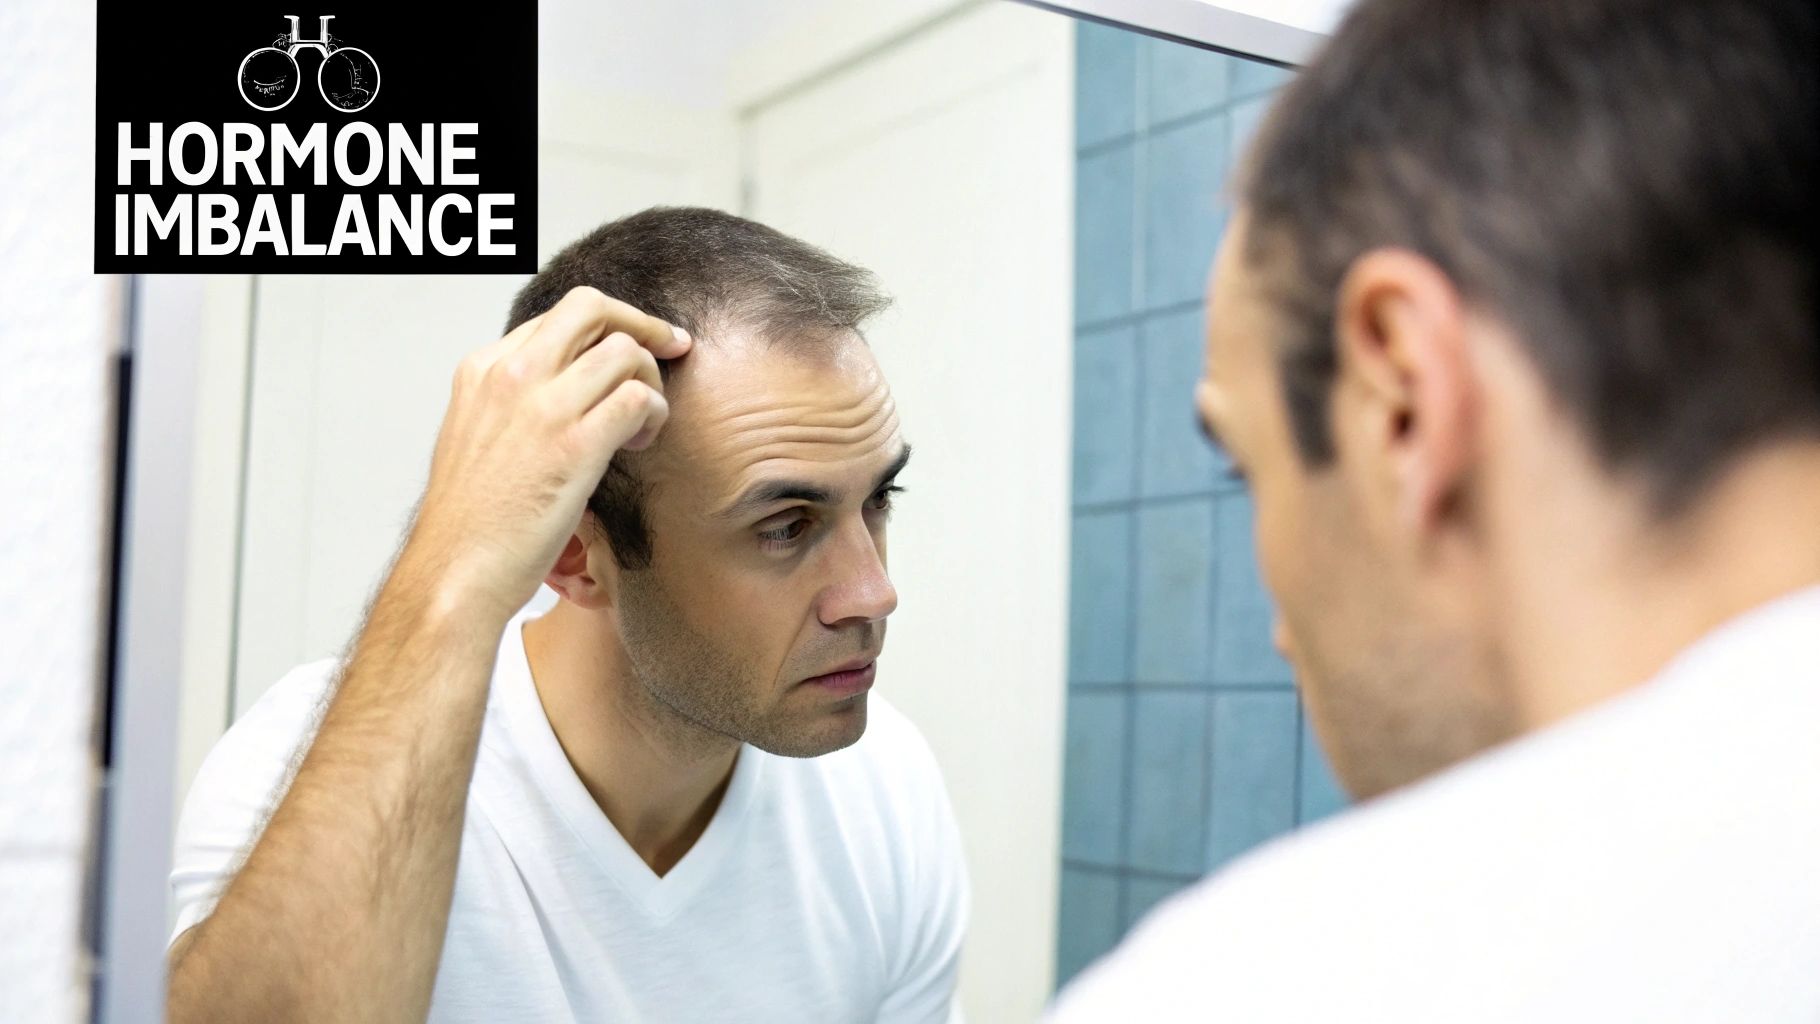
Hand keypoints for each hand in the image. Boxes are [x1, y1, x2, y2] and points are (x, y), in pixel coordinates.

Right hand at [401, 285, 690, 621]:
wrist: (455, 571)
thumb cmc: (471, 520)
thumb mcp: (477, 436)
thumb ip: (515, 403)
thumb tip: (567, 391)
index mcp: (484, 369)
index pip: (559, 316)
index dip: (607, 328)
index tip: (634, 345)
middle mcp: (511, 375)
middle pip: (592, 308)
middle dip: (642, 323)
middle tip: (672, 347)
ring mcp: (542, 406)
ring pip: (625, 351)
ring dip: (651, 381)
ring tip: (644, 424)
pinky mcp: (574, 445)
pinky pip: (637, 398)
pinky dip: (654, 414)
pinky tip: (642, 442)